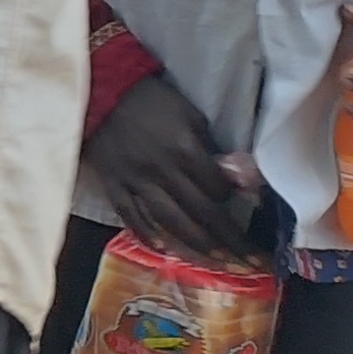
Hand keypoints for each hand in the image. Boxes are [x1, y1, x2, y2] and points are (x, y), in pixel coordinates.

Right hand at [84, 73, 260, 268]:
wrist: (100, 90)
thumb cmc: (151, 100)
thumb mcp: (191, 115)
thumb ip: (212, 149)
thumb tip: (237, 180)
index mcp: (185, 152)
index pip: (218, 189)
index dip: (233, 200)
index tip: (243, 207)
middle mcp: (163, 172)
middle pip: (202, 214)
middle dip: (231, 240)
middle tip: (251, 263)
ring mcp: (135, 181)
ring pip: (170, 222)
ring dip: (198, 246)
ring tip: (219, 263)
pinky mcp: (113, 184)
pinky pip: (130, 215)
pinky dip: (147, 235)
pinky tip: (164, 251)